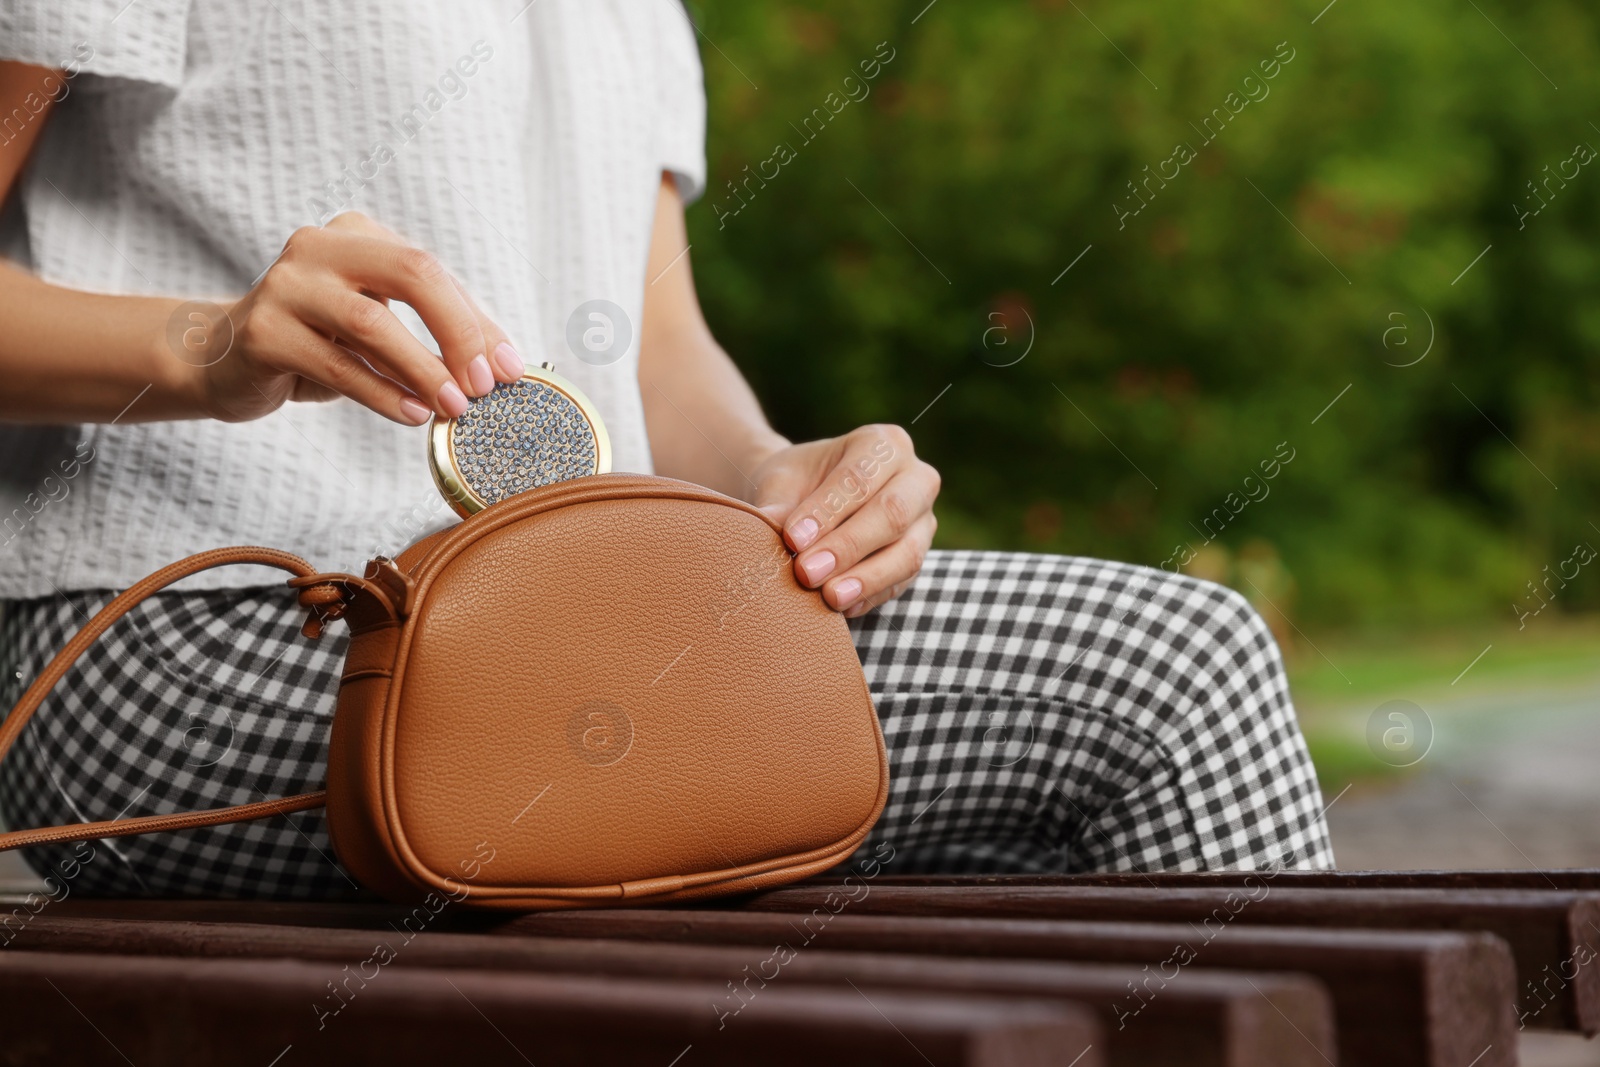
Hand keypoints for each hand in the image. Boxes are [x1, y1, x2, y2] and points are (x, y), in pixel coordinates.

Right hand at [195, 212, 523, 423]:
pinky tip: (412, 414)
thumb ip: (434, 334)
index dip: (478, 322)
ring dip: (424, 370)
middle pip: (412, 274)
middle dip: (458, 332)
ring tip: (453, 407)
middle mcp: (318, 247)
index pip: (434, 271)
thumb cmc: (318, 344)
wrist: (221, 361)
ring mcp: (285, 285)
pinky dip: (383, 394)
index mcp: (357, 235)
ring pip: (374, 324)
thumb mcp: (380, 328)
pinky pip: (337, 366)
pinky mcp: (262, 332)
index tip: (510, 370)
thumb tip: (505, 365)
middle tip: (484, 385)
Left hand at [749, 424, 939, 617]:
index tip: (793, 539)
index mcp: (882, 444)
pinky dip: (871, 596)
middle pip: (892, 513)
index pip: (858, 478)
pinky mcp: (918, 556)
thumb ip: (778, 503)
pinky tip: (842, 608)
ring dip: (866, 579)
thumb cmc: (797, 484)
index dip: (827, 511)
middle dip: (848, 547)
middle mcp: (915, 477)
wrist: (808, 498)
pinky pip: (902, 582)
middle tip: (807, 572)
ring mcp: (923, 520)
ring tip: (829, 597)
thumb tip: (771, 525)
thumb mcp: (781, 482)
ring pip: (907, 553)